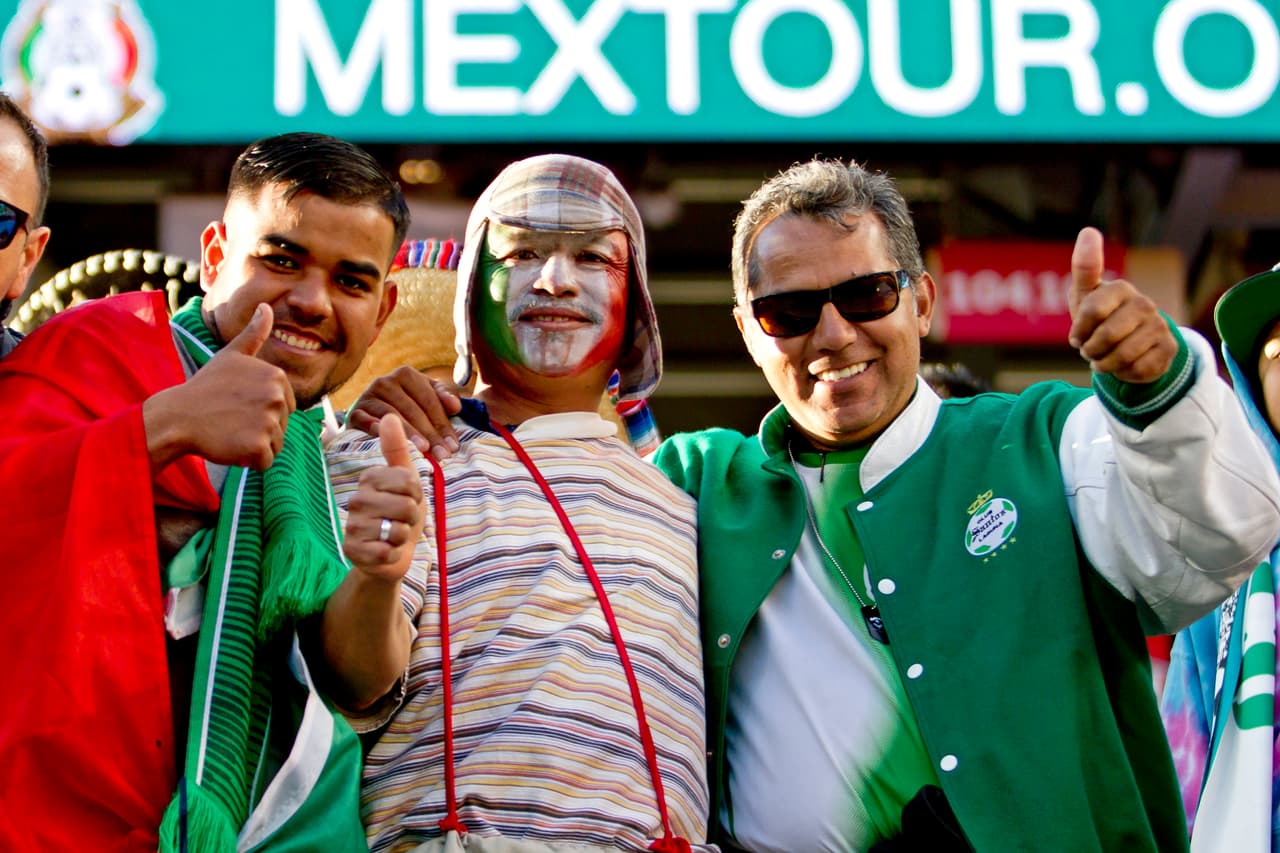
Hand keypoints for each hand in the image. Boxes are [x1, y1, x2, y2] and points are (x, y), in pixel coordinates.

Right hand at [145, 303, 296, 470]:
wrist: (178, 416)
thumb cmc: (206, 387)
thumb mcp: (231, 355)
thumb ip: (254, 334)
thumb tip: (267, 307)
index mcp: (277, 377)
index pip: (286, 405)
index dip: (262, 409)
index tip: (239, 404)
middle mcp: (277, 397)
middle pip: (283, 425)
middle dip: (261, 428)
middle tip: (233, 419)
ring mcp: (269, 422)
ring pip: (276, 444)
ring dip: (256, 444)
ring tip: (231, 431)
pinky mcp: (259, 447)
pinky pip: (266, 462)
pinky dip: (250, 461)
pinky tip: (230, 446)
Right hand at [342, 414, 425, 582]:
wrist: (391, 553)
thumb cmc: (400, 514)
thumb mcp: (406, 480)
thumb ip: (397, 450)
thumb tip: (388, 415)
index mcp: (369, 478)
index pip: (409, 481)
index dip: (417, 495)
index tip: (408, 499)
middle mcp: (356, 499)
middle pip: (406, 506)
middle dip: (412, 518)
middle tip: (401, 520)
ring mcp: (352, 526)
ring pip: (397, 530)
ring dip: (403, 536)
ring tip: (393, 535)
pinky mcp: (352, 551)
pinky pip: (386, 552)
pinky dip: (393, 554)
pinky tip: (385, 551)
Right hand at [346, 366, 461, 458]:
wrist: (369, 416)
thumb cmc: (406, 409)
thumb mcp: (425, 400)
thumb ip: (443, 400)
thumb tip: (456, 406)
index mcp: (407, 375)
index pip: (430, 400)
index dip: (443, 424)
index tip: (454, 446)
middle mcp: (386, 381)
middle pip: (413, 409)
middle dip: (430, 434)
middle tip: (442, 455)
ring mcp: (368, 395)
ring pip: (393, 415)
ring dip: (409, 433)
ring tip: (424, 450)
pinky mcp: (355, 412)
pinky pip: (366, 420)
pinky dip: (376, 428)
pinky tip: (389, 440)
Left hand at [1067, 227, 1176, 383]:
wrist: (1127, 344)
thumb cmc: (1099, 316)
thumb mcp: (1085, 294)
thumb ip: (1085, 267)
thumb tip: (1089, 230)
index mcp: (1121, 289)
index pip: (1091, 311)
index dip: (1079, 331)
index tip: (1077, 336)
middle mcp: (1145, 304)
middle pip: (1106, 336)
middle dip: (1091, 350)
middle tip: (1090, 350)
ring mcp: (1160, 326)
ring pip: (1122, 355)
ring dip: (1105, 364)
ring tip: (1104, 358)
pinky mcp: (1169, 348)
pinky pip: (1138, 369)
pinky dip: (1124, 373)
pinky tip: (1124, 364)